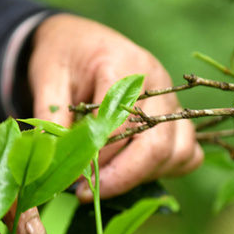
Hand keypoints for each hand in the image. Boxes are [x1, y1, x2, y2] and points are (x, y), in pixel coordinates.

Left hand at [29, 14, 203, 201]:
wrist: (80, 39)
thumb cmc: (63, 56)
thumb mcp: (46, 77)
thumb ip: (50, 115)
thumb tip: (53, 158)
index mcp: (122, 64)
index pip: (121, 124)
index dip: (98, 158)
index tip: (74, 179)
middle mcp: (157, 81)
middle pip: (157, 143)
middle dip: (123, 177)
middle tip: (88, 194)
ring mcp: (171, 99)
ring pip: (176, 151)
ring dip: (143, 176)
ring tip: (107, 182)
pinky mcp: (176, 116)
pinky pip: (187, 152)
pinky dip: (165, 169)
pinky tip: (132, 171)